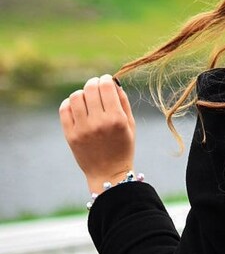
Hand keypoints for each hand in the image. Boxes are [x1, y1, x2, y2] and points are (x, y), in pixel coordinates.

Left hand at [59, 75, 135, 194]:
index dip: (106, 79)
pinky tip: (77, 107)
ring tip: (87, 99)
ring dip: (82, 93)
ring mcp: (83, 129)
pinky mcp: (70, 135)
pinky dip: (69, 103)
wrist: (109, 174)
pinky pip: (64, 109)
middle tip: (96, 86)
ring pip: (76, 96)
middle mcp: (99, 122)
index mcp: (116, 118)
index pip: (106, 86)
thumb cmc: (123, 147)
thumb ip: (123, 101)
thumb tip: (112, 82)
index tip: (106, 80)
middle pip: (90, 88)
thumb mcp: (130, 124)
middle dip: (94, 83)